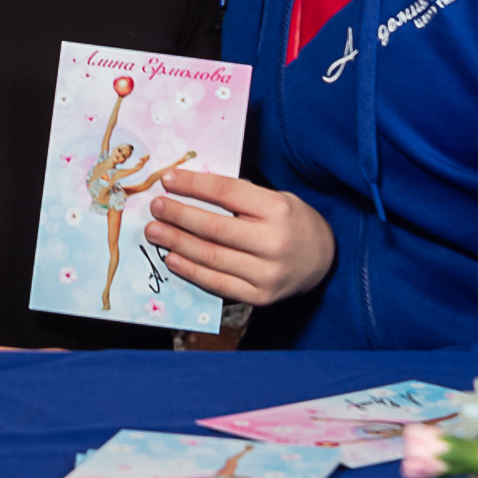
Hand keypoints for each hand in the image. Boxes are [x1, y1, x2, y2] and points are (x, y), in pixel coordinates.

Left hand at [143, 172, 334, 306]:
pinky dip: (191, 271)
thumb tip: (188, 189)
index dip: (194, 185)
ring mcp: (267, 274)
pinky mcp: (260, 297)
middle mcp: (273, 243)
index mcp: (278, 210)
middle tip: (155, 208)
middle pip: (215, 228)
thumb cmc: (290, 222)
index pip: (227, 193)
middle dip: (179, 216)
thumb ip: (239, 197)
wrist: (322, 261)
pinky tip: (172, 259)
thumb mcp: (274, 199)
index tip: (167, 180)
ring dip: (177, 244)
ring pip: (212, 258)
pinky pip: (218, 284)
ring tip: (155, 232)